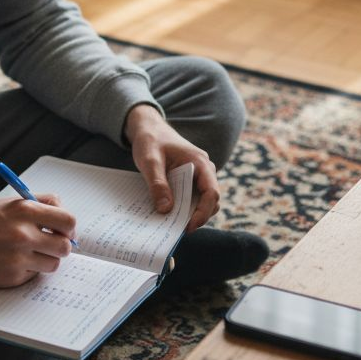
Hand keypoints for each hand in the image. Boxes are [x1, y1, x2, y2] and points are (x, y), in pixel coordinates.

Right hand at [0, 194, 76, 287]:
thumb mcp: (8, 202)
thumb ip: (38, 205)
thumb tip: (64, 216)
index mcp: (25, 210)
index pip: (68, 221)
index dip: (70, 228)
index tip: (65, 232)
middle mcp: (23, 234)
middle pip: (65, 247)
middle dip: (61, 246)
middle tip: (51, 245)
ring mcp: (17, 258)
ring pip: (53, 264)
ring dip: (46, 260)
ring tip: (30, 253)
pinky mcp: (10, 277)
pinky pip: (33, 276)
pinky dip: (28, 270)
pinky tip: (11, 261)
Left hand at [123, 104, 219, 232]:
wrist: (149, 129)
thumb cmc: (151, 141)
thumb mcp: (150, 161)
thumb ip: (157, 184)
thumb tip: (166, 210)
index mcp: (200, 163)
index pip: (211, 192)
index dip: (203, 213)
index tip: (188, 227)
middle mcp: (205, 170)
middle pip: (211, 201)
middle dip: (198, 217)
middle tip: (178, 230)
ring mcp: (200, 176)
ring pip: (204, 201)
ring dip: (192, 214)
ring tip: (173, 224)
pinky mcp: (192, 181)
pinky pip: (194, 198)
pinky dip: (185, 208)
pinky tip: (170, 214)